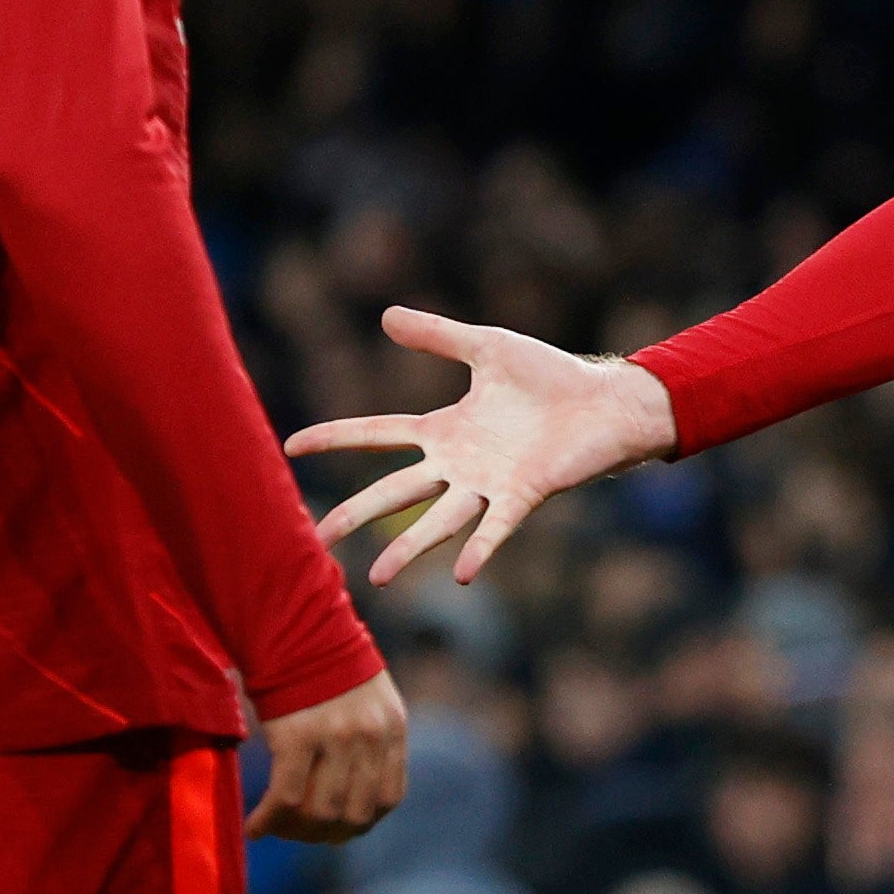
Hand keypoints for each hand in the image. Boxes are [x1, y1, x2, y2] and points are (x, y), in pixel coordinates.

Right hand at [246, 669, 407, 842]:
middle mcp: (370, 735)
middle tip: (299, 831)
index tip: (334, 827)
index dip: (360, 822)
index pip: (388, 798)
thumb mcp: (368, 699)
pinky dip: (268, 820)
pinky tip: (254, 826)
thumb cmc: (323, 664)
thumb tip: (350, 795)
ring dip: (295, 830)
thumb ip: (369, 741)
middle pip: (354, 814)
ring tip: (275, 826)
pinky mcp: (297, 737)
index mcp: (392, 727)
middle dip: (325, 834)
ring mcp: (335, 737)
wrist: (292, 627)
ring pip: (320, 813)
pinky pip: (285, 798)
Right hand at [284, 306, 678, 586]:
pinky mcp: (525, 493)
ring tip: (376, 578)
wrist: (603, 401)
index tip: (290, 446)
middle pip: (395, 490)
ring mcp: (489, 483)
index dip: (335, 438)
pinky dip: (479, 547)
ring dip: (408, 548)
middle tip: (315, 540)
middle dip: (355, 514)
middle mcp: (459, 463)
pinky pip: (496, 525)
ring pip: (437, 519)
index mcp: (444, 428)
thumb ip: (438, 334)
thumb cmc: (549, 376)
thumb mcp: (486, 348)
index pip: (377, 434)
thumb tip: (386, 315)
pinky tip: (460, 572)